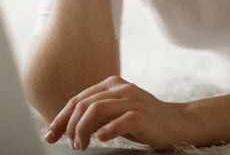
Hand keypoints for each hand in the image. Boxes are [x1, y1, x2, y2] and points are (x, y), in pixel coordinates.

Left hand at [43, 75, 190, 150]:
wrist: (178, 123)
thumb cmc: (144, 121)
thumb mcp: (117, 113)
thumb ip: (96, 113)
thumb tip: (67, 126)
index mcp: (111, 84)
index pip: (77, 99)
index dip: (61, 118)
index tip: (51, 135)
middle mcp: (120, 88)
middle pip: (83, 104)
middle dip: (70, 126)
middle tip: (71, 145)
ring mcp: (131, 99)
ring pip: (96, 110)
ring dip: (82, 130)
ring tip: (81, 146)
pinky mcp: (142, 114)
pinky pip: (120, 120)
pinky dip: (107, 130)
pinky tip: (101, 139)